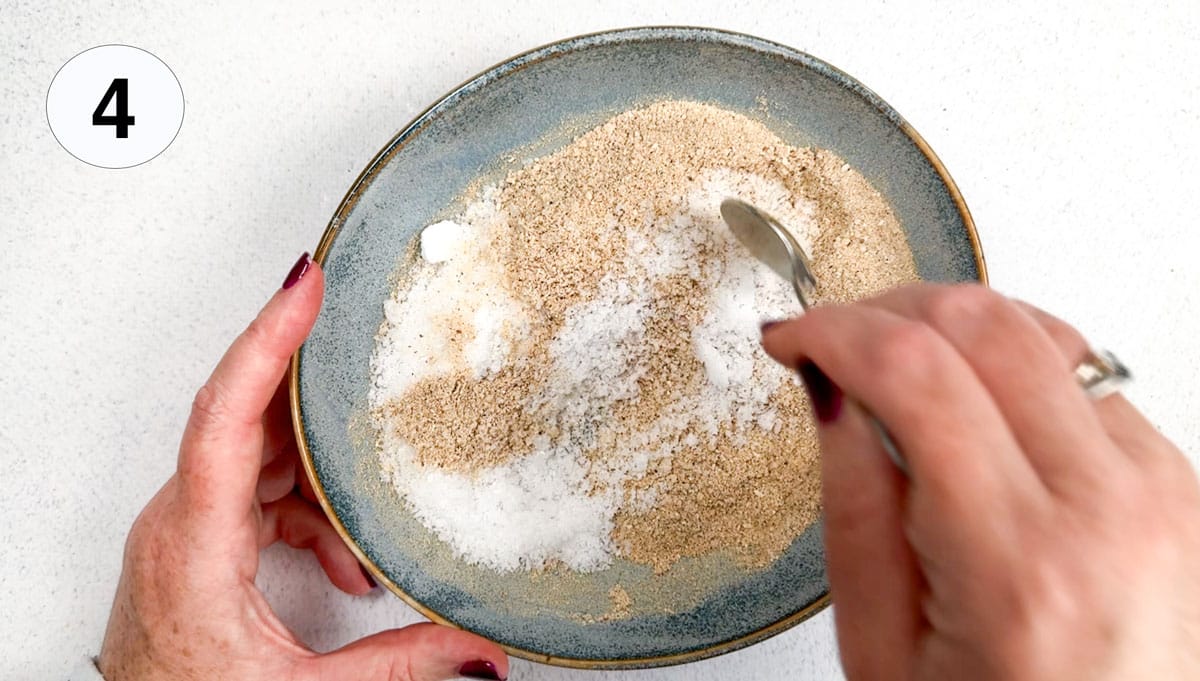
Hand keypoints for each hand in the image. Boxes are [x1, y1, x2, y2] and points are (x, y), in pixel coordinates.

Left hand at [98, 254, 508, 680]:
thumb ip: (396, 665)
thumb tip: (477, 649)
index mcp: (194, 543)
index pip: (226, 414)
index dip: (268, 339)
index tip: (306, 285)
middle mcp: (179, 522)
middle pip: (248, 418)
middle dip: (312, 384)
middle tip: (361, 334)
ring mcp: (183, 529)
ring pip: (256, 456)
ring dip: (319, 469)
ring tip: (368, 494)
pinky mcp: (195, 542)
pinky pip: (255, 494)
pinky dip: (306, 510)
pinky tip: (342, 556)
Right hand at [761, 283, 1199, 680]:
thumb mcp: (881, 648)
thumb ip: (854, 507)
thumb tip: (832, 388)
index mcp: (1020, 565)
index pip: (918, 373)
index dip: (836, 330)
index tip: (794, 337)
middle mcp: (1108, 508)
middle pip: (986, 324)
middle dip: (888, 309)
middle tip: (836, 342)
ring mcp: (1158, 487)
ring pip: (1041, 330)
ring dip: (951, 329)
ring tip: (897, 374)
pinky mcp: (1175, 479)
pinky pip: (1083, 373)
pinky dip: (1010, 367)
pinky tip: (970, 408)